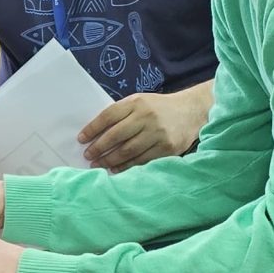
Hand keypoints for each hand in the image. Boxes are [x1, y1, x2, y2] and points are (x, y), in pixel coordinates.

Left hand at [79, 91, 207, 171]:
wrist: (191, 112)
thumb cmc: (159, 108)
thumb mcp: (139, 102)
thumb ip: (121, 114)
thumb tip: (96, 133)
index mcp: (136, 103)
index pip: (108, 116)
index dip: (93, 128)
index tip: (81, 139)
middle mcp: (146, 117)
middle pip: (116, 135)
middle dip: (99, 148)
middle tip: (88, 156)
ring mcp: (158, 133)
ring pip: (128, 151)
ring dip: (110, 160)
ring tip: (98, 165)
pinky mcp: (167, 148)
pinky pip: (142, 160)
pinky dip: (127, 166)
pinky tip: (116, 169)